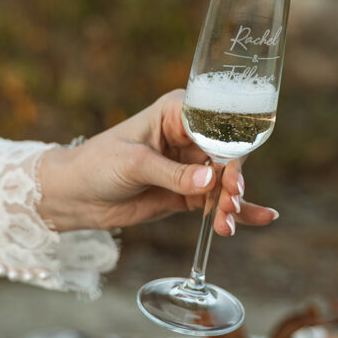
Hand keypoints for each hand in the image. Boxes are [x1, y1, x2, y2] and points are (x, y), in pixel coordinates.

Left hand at [38, 89, 277, 236]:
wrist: (75, 196)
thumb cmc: (97, 164)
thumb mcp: (134, 164)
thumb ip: (173, 174)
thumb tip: (211, 179)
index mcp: (178, 112)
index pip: (217, 126)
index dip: (231, 149)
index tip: (233, 176)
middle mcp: (191, 135)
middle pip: (228, 156)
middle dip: (232, 182)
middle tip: (230, 204)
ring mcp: (192, 165)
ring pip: (225, 181)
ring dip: (231, 202)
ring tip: (226, 225)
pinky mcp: (190, 192)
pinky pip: (218, 200)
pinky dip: (239, 210)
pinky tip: (262, 218)